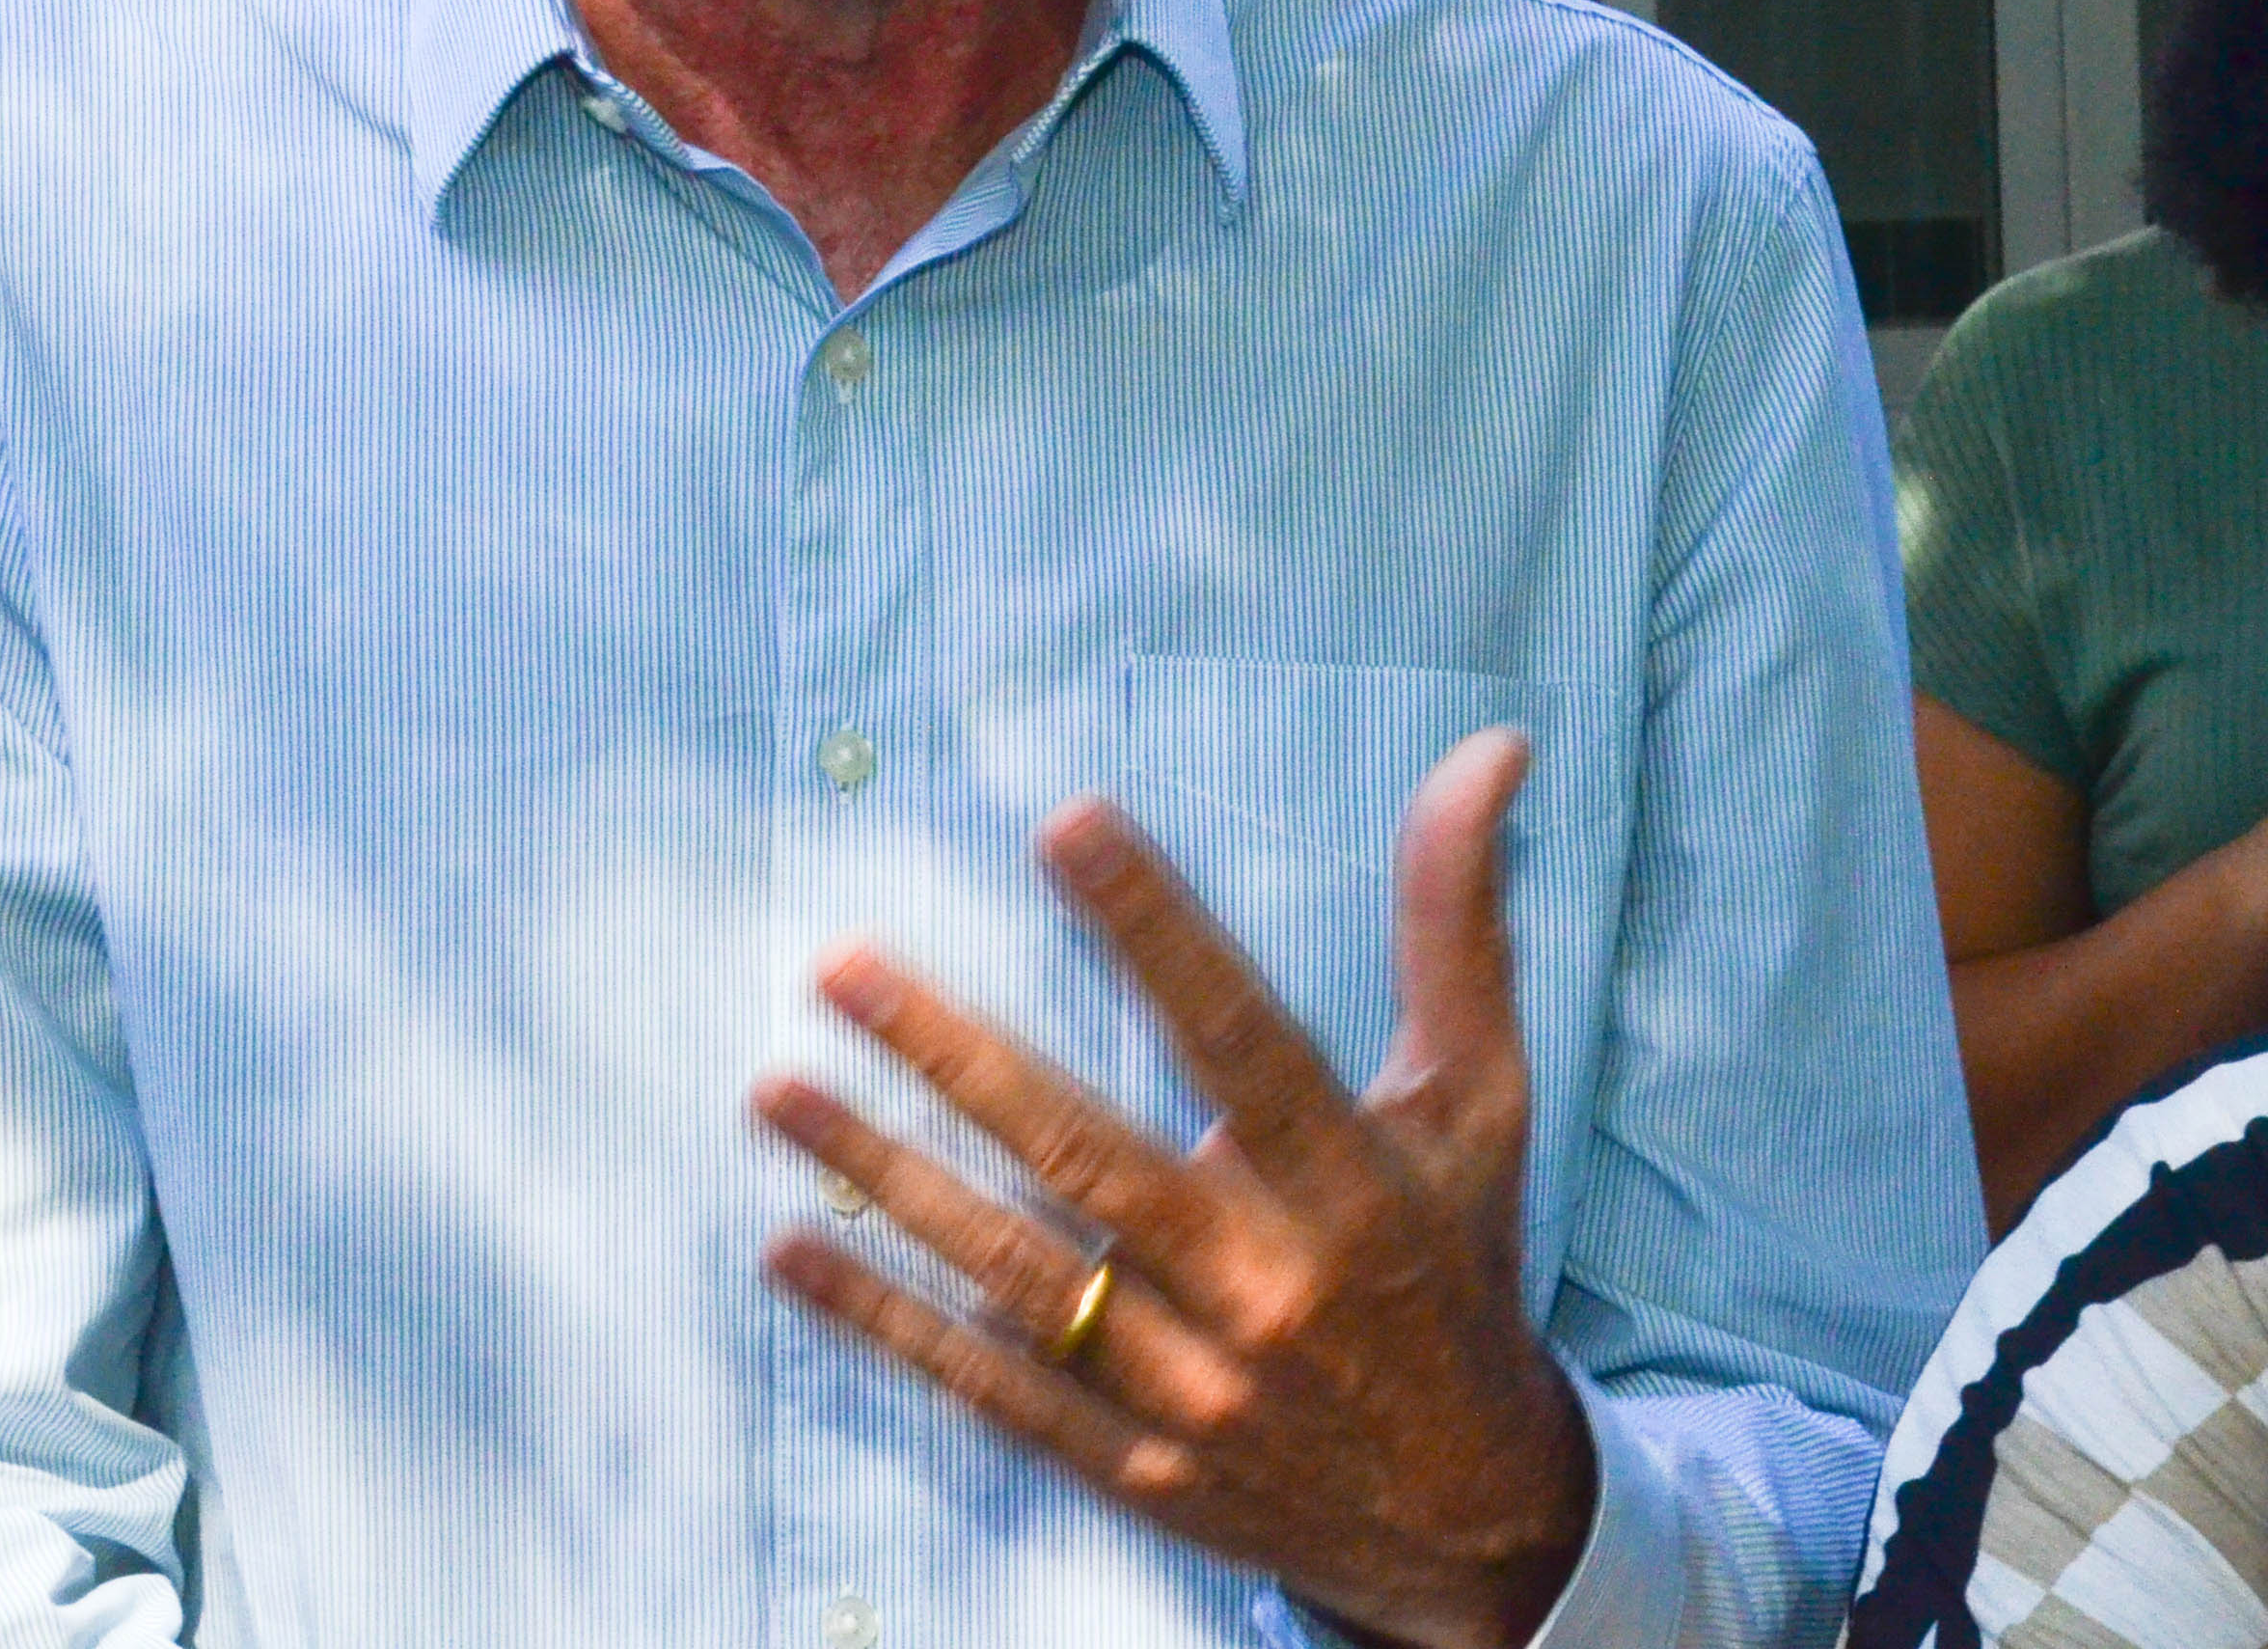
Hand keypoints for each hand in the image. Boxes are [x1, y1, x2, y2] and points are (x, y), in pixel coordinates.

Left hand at [750, 731, 1585, 1648]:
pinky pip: (995, 1388)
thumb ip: (1456, 926)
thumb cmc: (1460, 1265)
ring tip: (776, 1091)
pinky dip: (889, 1323)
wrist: (1477, 1520)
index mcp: (1351, 1187)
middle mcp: (1267, 1289)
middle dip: (958, 1059)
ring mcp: (1195, 1391)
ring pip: (1021, 1273)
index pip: (1241, 1038)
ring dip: (887, 1182)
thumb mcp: (1478, 1099)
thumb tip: (1491, 748)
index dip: (1158, 930)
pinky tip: (789, 1252)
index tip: (1066, 823)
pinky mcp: (1140, 1468)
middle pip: (1091, 1157)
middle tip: (839, 965)